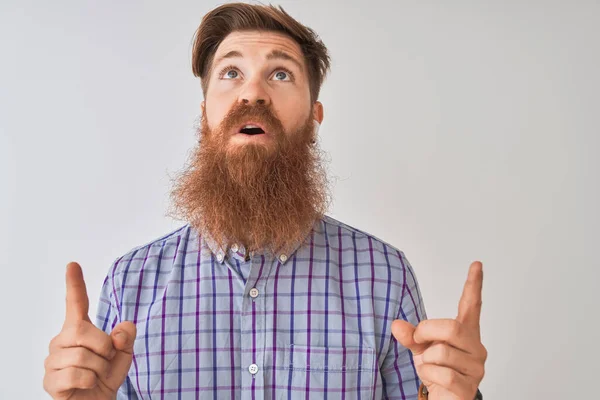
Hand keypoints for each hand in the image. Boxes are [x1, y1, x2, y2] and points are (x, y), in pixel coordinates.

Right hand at [43, 262, 136, 398]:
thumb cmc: (107, 376)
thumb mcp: (125, 354)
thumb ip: (127, 337)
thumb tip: (123, 327)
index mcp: (79, 329)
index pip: (76, 303)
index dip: (75, 284)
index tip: (73, 265)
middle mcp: (61, 341)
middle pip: (84, 332)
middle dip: (104, 348)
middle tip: (105, 360)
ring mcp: (52, 360)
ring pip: (83, 357)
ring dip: (99, 369)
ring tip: (95, 375)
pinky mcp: (50, 381)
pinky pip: (77, 374)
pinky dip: (90, 381)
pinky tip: (86, 385)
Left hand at [392, 261, 486, 399]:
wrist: (443, 398)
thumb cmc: (436, 369)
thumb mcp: (421, 347)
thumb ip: (411, 334)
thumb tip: (396, 325)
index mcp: (465, 332)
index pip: (472, 304)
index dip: (474, 284)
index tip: (476, 264)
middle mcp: (476, 347)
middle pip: (451, 327)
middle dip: (427, 332)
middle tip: (419, 341)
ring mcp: (476, 368)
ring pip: (442, 352)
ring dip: (426, 360)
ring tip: (430, 366)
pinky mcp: (469, 386)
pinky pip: (443, 374)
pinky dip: (429, 376)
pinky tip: (434, 380)